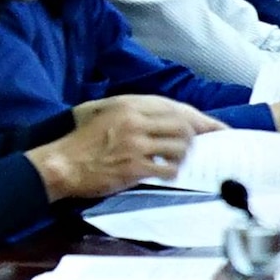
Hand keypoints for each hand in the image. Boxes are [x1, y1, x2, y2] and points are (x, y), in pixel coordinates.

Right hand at [31, 92, 210, 200]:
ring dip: (183, 157)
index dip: (199, 119)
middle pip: (183, 126)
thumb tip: (165, 115)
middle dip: (193, 139)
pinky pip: (167, 169)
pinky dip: (172, 172)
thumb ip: (130, 109)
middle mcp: (135, 122)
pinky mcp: (134, 167)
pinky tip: (166, 174)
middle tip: (194, 148)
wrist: (62, 165)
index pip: (175, 108)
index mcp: (128, 105)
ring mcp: (136, 145)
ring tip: (176, 161)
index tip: (217, 128)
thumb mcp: (101, 111)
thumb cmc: (81, 140)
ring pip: (179, 147)